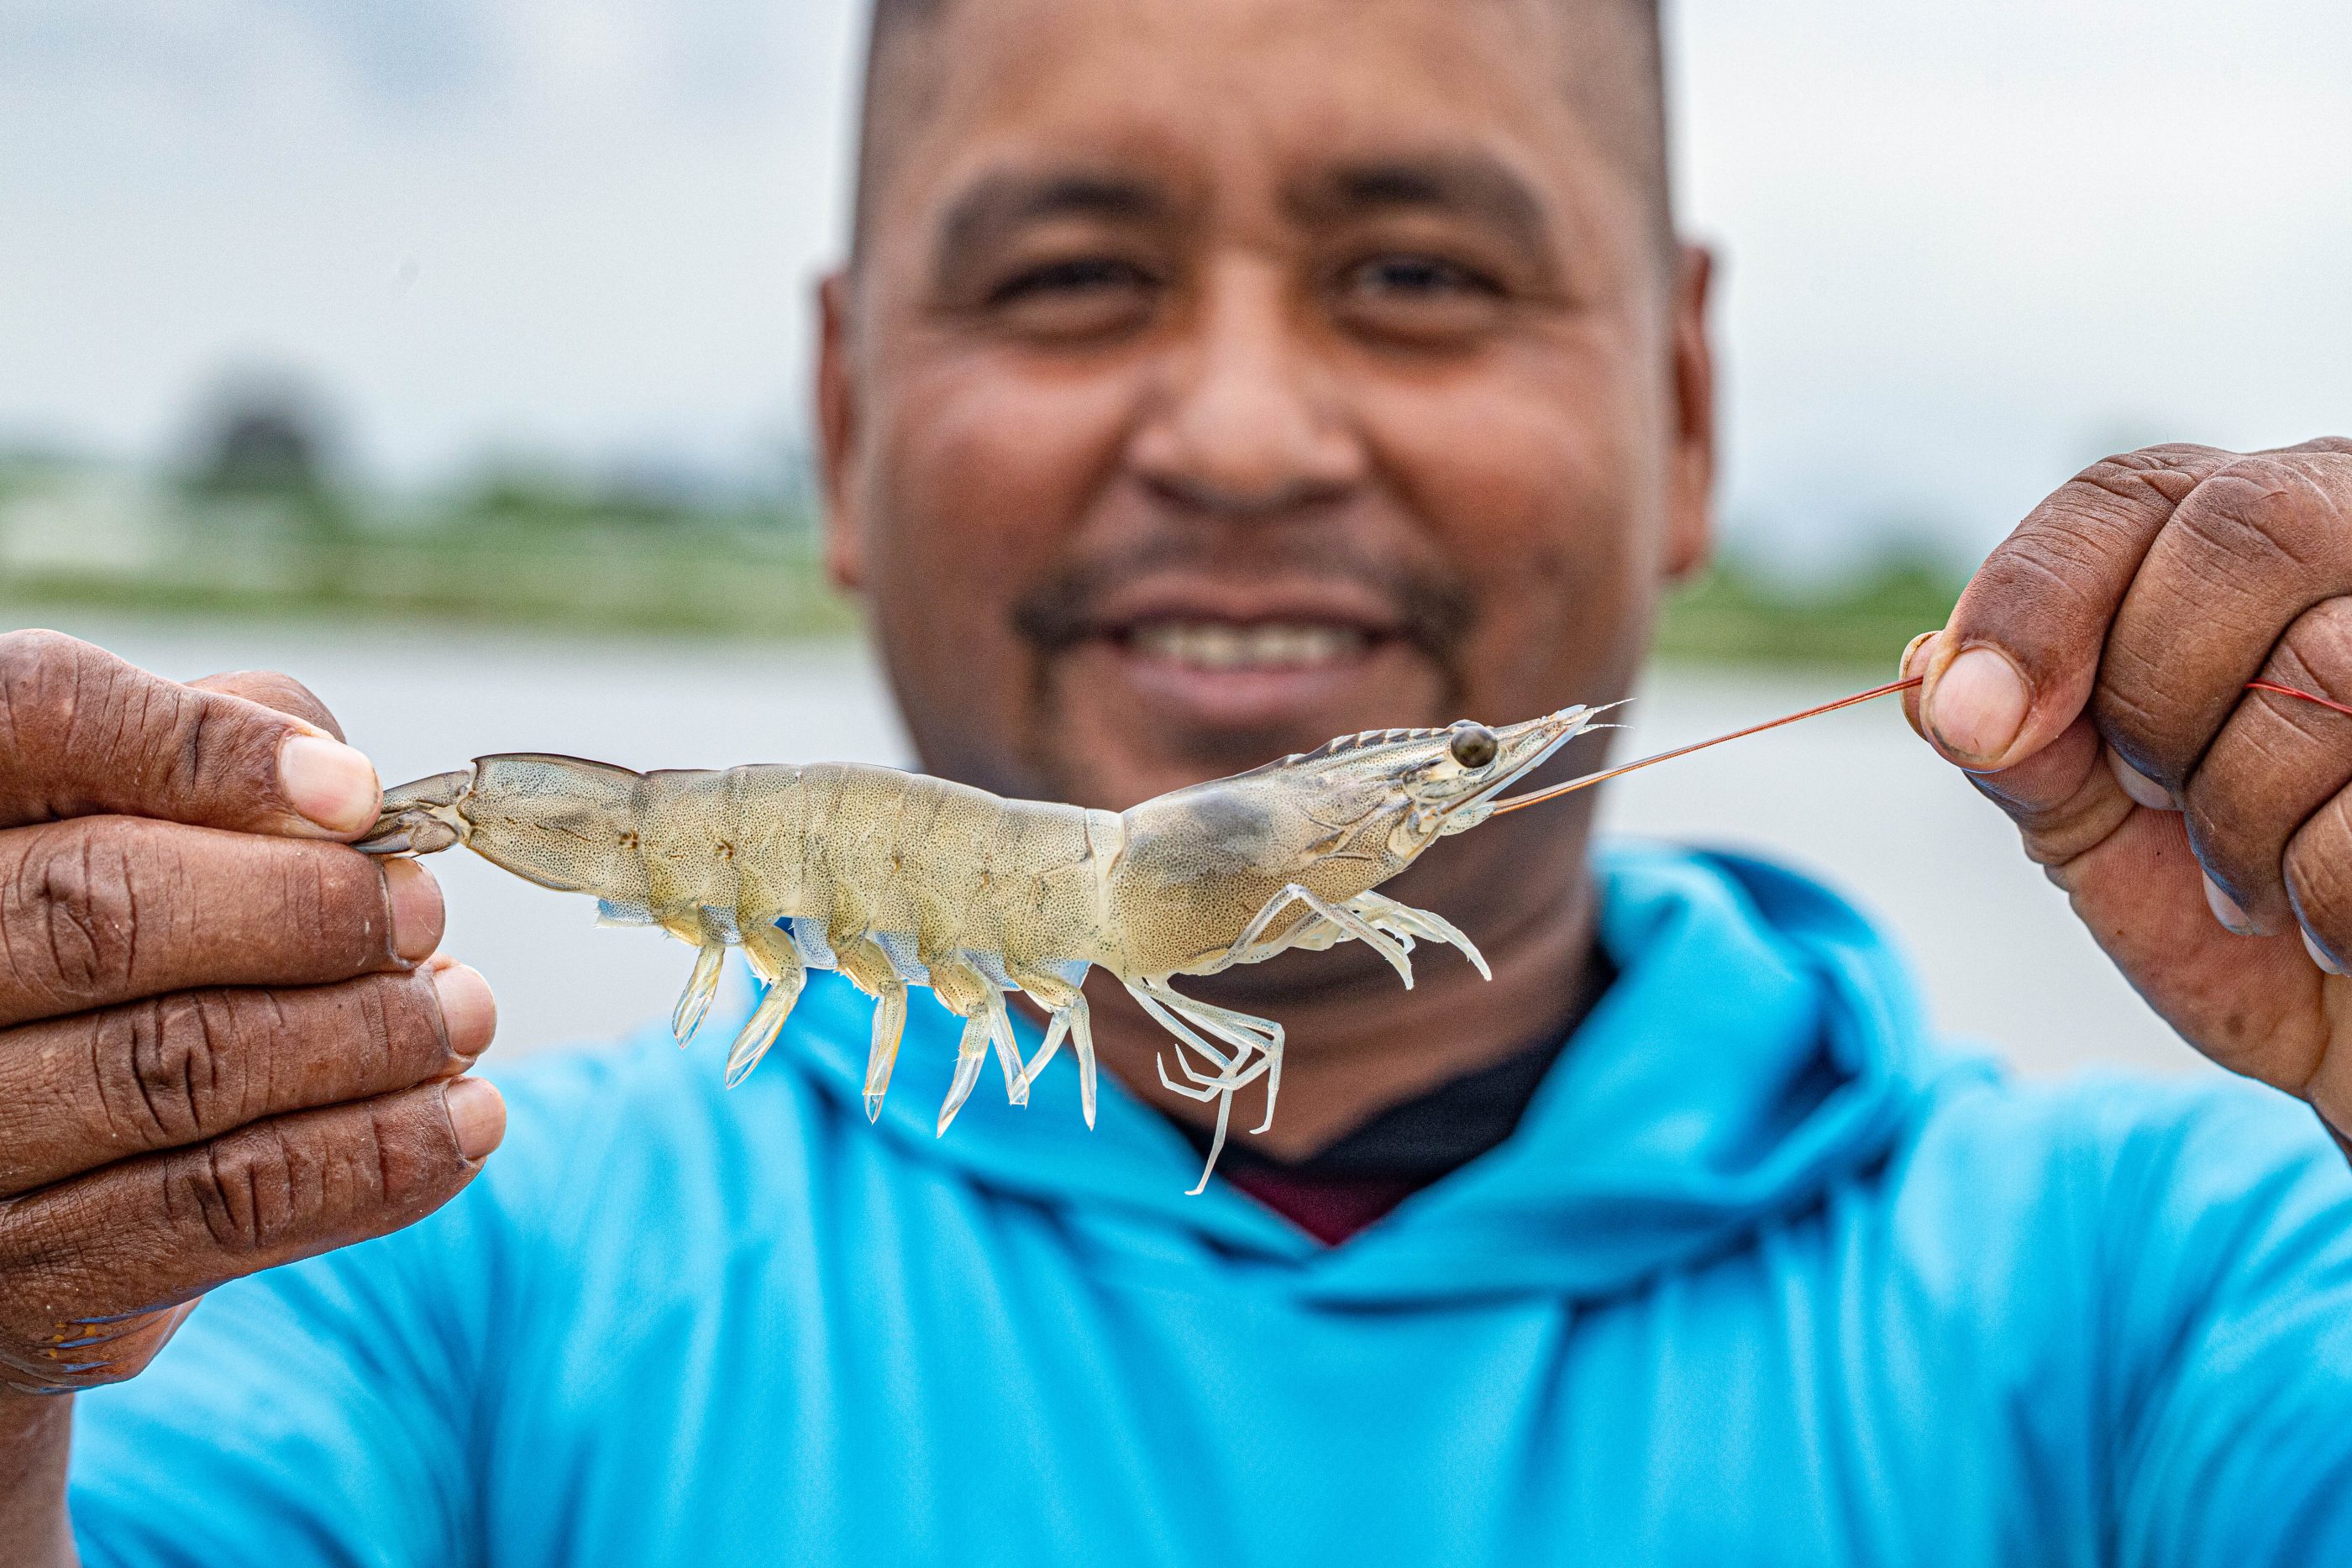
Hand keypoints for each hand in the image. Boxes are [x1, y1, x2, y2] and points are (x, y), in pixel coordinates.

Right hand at [0, 632, 502, 1562]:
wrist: (20, 1194)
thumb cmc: (94, 965)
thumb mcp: (125, 834)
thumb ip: (204, 774)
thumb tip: (342, 784)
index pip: (35, 718)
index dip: (201, 746)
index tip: (359, 794)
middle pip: (98, 910)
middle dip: (307, 909)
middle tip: (422, 910)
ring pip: (174, 1065)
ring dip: (365, 1037)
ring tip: (463, 1013)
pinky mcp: (21, 1279)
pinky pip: (217, 1208)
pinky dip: (373, 1160)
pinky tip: (462, 1122)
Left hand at [1905, 438, 2351, 1143]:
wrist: (2351, 1034)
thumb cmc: (2234, 913)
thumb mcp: (2093, 826)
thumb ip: (2017, 743)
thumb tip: (1931, 669)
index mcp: (2245, 537)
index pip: (2123, 496)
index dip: (2032, 601)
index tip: (1971, 724)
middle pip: (2243, 535)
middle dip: (2159, 698)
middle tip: (2157, 801)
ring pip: (2326, 669)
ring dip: (2242, 822)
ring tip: (2248, 886)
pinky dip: (2322, 896)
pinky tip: (2327, 926)